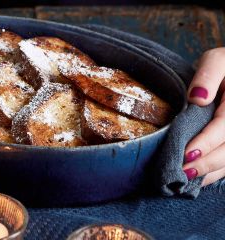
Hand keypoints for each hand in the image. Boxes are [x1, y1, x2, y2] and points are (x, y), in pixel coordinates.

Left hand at [182, 47, 224, 185]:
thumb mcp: (218, 60)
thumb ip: (208, 75)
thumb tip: (198, 99)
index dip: (207, 142)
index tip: (187, 154)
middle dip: (207, 163)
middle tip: (182, 173)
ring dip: (211, 172)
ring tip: (187, 180)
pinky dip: (217, 172)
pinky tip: (199, 178)